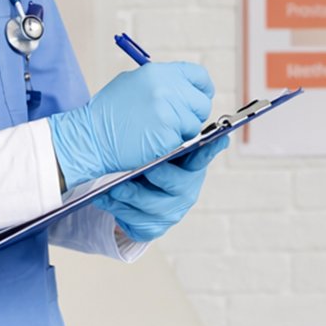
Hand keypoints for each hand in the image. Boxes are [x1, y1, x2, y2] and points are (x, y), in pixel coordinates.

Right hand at [49, 61, 213, 188]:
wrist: (89, 137)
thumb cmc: (108, 112)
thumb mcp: (133, 83)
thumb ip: (161, 81)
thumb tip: (184, 86)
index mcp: (159, 72)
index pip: (198, 75)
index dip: (203, 88)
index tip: (202, 97)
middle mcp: (166, 89)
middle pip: (201, 103)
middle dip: (193, 114)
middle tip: (177, 122)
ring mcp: (168, 113)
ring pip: (193, 125)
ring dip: (182, 132)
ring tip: (157, 132)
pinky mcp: (168, 136)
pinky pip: (182, 142)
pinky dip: (171, 145)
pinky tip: (152, 142)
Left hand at [96, 133, 228, 240]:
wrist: (130, 194)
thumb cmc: (146, 164)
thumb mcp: (157, 149)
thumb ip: (166, 135)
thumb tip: (190, 98)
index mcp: (191, 166)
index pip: (204, 155)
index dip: (212, 148)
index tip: (221, 138)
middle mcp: (187, 190)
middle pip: (176, 184)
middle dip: (157, 176)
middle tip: (142, 169)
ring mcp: (172, 211)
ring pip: (151, 206)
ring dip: (129, 196)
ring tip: (112, 188)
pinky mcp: (154, 227)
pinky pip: (137, 222)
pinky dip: (118, 210)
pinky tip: (104, 199)